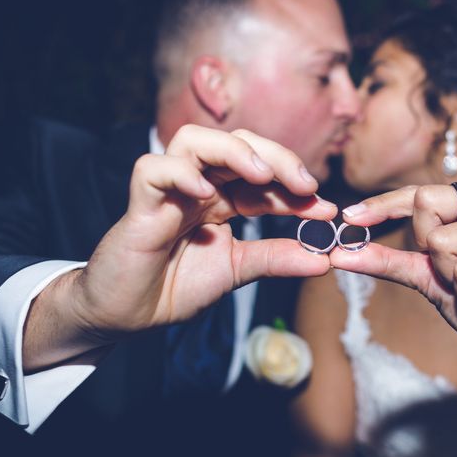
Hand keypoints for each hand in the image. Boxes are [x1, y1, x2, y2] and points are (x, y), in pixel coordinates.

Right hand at [30, 126, 336, 364]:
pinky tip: (207, 194)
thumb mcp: (237, 271)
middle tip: (306, 185)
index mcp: (221, 198)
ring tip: (262, 175)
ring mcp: (168, 189)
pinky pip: (154, 169)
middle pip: (237, 144)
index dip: (296, 189)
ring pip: (195, 139)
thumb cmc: (173, 287)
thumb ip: (277, 259)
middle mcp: (197, 185)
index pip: (264, 178)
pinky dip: (181, 174)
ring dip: (233, 150)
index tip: (328, 210)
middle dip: (277, 157)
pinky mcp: (139, 201)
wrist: (127, 316)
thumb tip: (326, 258)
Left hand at [330, 185, 456, 365]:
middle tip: (453, 270)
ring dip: (449, 277)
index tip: (349, 217)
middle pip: (424, 203)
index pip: (417, 192)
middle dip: (427, 247)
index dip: (382, 205)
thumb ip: (386, 260)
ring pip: (441, 242)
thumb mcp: (423, 278)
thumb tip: (339, 253)